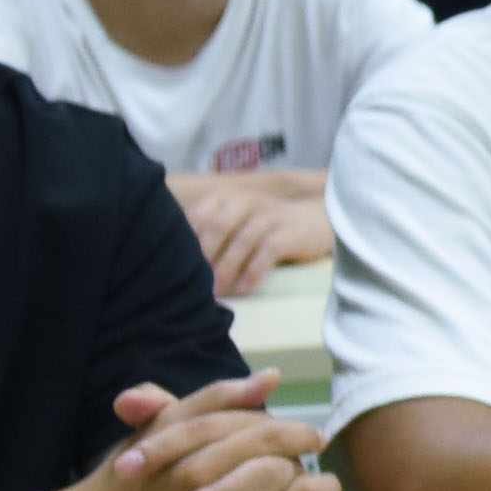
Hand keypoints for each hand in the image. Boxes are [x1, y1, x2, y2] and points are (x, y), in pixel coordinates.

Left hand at [168, 167, 317, 295]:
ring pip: (241, 241)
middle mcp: (245, 200)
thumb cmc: (264, 225)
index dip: (185, 241)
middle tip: (193, 283)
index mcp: (225, 197)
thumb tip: (176, 260)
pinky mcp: (289, 232)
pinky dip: (253, 272)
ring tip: (216, 292)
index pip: (198, 215)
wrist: (315, 219)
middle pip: (218, 226)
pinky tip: (244, 288)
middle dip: (204, 256)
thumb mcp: (234, 220)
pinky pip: (267, 252)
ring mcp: (269, 215)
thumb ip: (208, 232)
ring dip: (226, 269)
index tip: (175, 266)